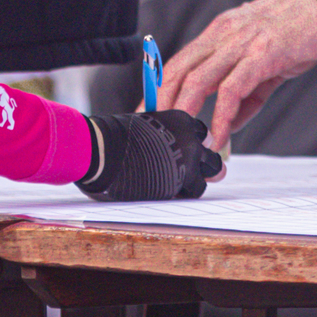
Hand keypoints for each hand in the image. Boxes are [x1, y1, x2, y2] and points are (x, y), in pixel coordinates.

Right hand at [78, 108, 223, 202]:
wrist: (103, 149)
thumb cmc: (115, 136)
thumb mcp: (146, 124)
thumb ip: (165, 135)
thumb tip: (172, 148)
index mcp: (182, 120)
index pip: (203, 136)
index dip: (197, 147)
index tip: (190, 155)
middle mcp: (191, 140)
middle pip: (213, 161)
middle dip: (207, 170)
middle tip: (197, 176)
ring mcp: (188, 164)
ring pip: (202, 182)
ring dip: (191, 186)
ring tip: (173, 188)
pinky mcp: (179, 185)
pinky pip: (187, 195)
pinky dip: (178, 197)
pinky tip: (163, 192)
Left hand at [159, 0, 316, 148]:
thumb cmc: (303, 29)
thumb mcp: (267, 60)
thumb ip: (247, 92)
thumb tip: (229, 124)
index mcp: (222, 31)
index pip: (178, 61)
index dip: (159, 90)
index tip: (149, 115)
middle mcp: (225, 33)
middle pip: (178, 70)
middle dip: (160, 104)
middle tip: (156, 133)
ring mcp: (242, 42)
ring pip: (198, 79)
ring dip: (185, 114)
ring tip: (183, 141)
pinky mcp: (263, 53)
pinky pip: (233, 89)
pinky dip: (221, 117)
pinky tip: (220, 137)